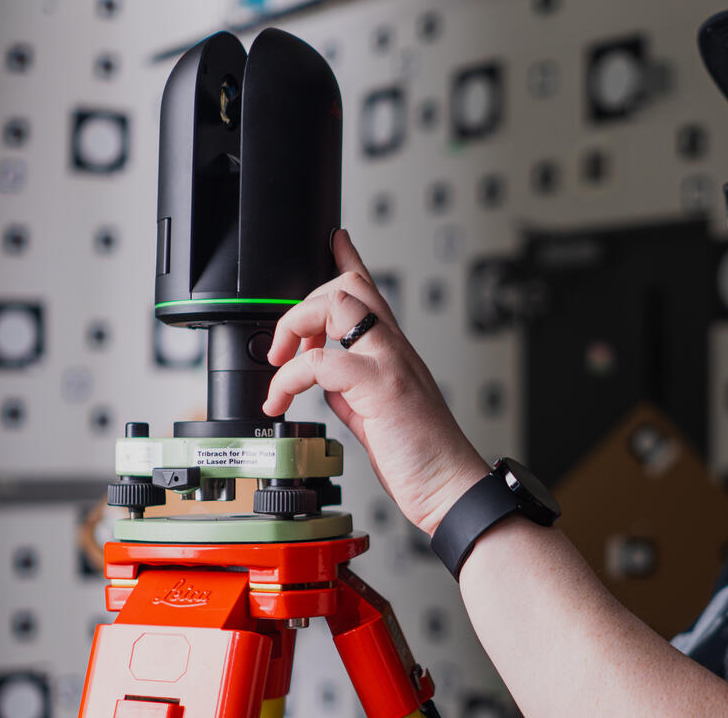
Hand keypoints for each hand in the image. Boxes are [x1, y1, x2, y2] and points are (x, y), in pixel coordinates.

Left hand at [264, 228, 487, 534]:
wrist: (449, 487)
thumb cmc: (421, 457)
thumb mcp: (375, 416)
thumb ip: (351, 391)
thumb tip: (325, 382)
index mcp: (394, 353)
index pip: (371, 292)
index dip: (349, 258)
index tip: (334, 240)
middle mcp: (394, 349)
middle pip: (348, 287)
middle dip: (302, 304)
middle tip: (282, 345)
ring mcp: (390, 363)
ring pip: (337, 305)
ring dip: (293, 327)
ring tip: (278, 366)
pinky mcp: (381, 387)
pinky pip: (322, 361)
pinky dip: (290, 376)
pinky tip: (282, 399)